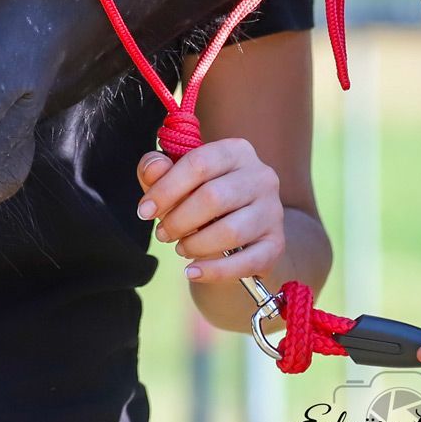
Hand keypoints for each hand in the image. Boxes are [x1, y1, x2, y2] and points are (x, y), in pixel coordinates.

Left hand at [135, 137, 284, 283]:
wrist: (238, 232)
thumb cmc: (200, 197)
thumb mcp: (175, 178)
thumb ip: (158, 169)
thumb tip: (154, 168)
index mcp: (236, 150)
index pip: (198, 163)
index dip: (166, 188)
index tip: (144, 210)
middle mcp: (261, 176)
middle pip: (214, 197)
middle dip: (179, 219)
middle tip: (162, 233)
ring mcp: (273, 210)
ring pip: (231, 231)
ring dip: (196, 244)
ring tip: (180, 248)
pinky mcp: (276, 243)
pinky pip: (247, 262)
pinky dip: (215, 271)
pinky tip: (192, 271)